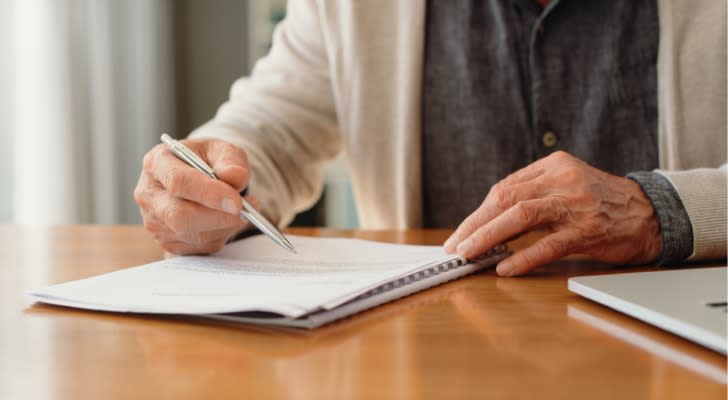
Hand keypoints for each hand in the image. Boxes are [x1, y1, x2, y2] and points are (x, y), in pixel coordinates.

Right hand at [134, 138, 252, 253]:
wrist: (203, 178)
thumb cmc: (210, 161)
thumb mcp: (223, 150)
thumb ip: (230, 160)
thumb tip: (235, 176)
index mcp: (157, 162)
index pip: (177, 181)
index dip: (209, 193)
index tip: (236, 201)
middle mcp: (148, 194)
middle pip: (178, 215)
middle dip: (217, 217)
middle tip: (243, 210)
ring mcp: (154, 221)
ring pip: (192, 235)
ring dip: (224, 226)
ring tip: (241, 210)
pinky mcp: (167, 242)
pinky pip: (199, 247)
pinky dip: (222, 236)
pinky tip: (228, 220)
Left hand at [443, 151, 662, 276]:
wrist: (652, 214)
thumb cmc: (601, 203)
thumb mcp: (567, 184)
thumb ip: (533, 193)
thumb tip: (488, 220)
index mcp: (553, 165)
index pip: (504, 188)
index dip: (478, 213)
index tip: (460, 233)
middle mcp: (562, 179)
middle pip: (506, 198)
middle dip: (474, 224)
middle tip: (455, 246)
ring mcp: (576, 204)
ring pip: (521, 217)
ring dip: (488, 237)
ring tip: (469, 254)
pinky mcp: (589, 230)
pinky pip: (548, 244)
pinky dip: (523, 257)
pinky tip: (505, 268)